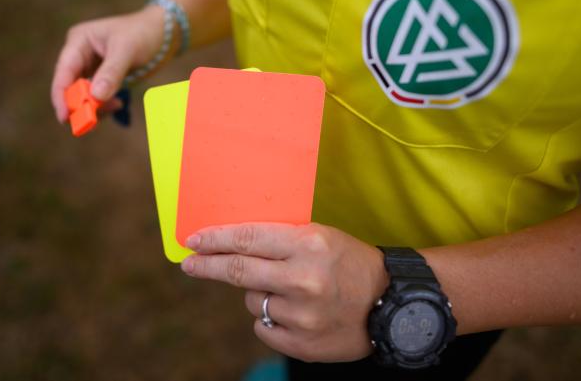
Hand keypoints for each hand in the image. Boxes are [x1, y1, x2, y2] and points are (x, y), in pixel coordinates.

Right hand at [50, 5, 165, 122]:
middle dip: (80, 104)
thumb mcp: (127, 50)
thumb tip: (95, 97)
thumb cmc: (142, 33)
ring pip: (83, 95)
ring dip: (95, 107)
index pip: (63, 72)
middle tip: (92, 121)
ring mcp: (89, 67)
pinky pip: (96, 97)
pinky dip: (104, 105)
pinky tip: (118, 103)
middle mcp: (79, 55)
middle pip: (70, 86)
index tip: (65, 117)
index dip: (62, 96)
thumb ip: (111, 73)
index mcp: (78, 41)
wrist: (161, 33)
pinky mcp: (101, 78)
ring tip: (117, 105)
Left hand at [181, 223, 388, 361]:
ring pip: (252, 302)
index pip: (247, 239)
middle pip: (238, 271)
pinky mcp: (301, 344)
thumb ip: (279, 241)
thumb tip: (230, 245)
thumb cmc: (351, 263)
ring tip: (290, 291)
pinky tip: (295, 313)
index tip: (193, 241)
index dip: (214, 239)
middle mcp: (303, 279)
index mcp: (308, 245)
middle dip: (207, 266)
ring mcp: (301, 315)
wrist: (391, 304)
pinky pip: (263, 328)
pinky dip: (270, 319)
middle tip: (189, 264)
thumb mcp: (321, 237)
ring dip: (259, 294)